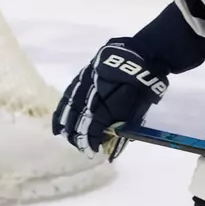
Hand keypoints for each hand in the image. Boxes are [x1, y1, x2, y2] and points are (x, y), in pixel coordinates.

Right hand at [53, 39, 167, 159]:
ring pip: (70, 107)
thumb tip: (112, 137)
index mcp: (108, 99)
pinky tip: (59, 120)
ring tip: (65, 136)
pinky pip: (68, 96)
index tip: (93, 151)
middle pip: (79, 117)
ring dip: (67, 124)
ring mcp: (84, 83)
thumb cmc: (144, 83)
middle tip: (82, 147)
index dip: (91, 139)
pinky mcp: (81, 77)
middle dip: (78, 135)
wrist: (142, 54)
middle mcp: (91, 92)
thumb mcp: (140, 106)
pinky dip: (62, 110)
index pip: (94, 125)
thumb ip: (125, 122)